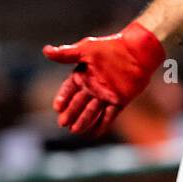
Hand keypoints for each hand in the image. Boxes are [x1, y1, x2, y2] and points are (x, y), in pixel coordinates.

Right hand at [42, 20, 163, 136]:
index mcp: (82, 75)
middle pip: (78, 103)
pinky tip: (94, 134)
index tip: (57, 107)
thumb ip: (66, 54)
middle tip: (63, 123)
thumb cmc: (110, 47)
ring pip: (92, 111)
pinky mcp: (118, 101)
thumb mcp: (86, 49)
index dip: (63, 98)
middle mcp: (92, 87)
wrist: (137, 51)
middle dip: (71, 113)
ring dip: (84, 121)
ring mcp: (105, 95)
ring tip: (76, 130)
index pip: (68, 90)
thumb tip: (45, 50)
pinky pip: (109, 116)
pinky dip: (102, 125)